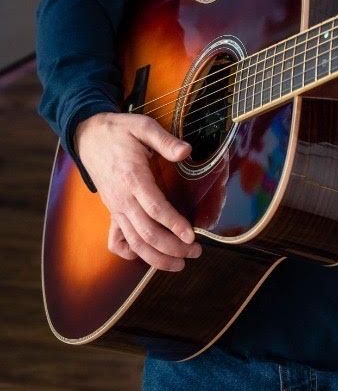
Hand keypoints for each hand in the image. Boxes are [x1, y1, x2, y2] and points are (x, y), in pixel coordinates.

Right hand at [75, 112, 201, 271]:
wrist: (89, 137)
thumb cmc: (119, 131)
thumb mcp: (143, 126)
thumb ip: (165, 141)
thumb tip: (187, 152)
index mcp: (133, 178)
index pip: (155, 209)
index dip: (174, 224)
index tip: (192, 236)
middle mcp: (123, 199)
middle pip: (147, 233)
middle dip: (172, 248)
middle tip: (196, 252)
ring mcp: (116, 208)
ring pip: (134, 243)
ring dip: (156, 258)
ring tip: (180, 263)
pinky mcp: (112, 212)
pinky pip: (117, 241)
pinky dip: (131, 253)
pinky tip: (148, 256)